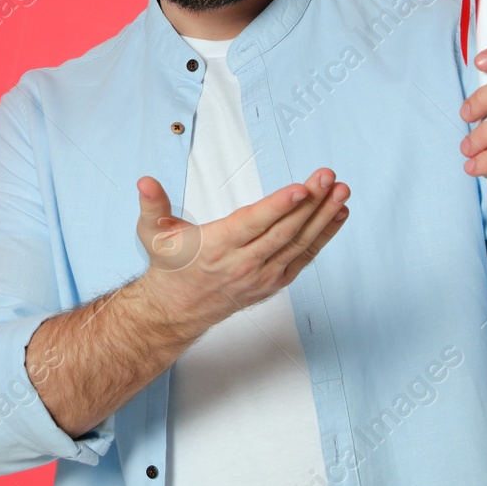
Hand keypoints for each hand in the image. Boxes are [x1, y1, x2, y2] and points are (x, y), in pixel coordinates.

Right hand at [135, 168, 349, 330]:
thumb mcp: (152, 233)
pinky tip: (338, 215)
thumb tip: (144, 182)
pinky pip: (303, 256)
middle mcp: (243, 263)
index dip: (279, 206)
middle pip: (284, 230)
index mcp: (216, 247)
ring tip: (342, 192)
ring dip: (323, 217)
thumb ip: (151, 205)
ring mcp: (262, 275)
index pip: (254, 223)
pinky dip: (323, 236)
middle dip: (311, 203)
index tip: (302, 188)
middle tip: (329, 177)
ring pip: (299, 243)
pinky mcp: (274, 282)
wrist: (177, 309)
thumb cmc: (169, 265)